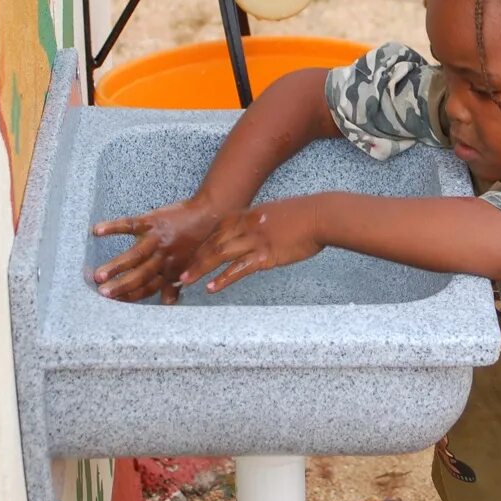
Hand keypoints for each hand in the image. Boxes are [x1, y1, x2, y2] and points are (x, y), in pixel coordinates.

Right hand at [92, 195, 225, 303]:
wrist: (212, 213)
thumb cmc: (200, 241)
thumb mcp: (191, 266)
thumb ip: (175, 284)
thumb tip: (168, 303)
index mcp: (170, 271)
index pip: (147, 288)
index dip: (130, 295)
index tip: (111, 301)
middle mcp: (163, 258)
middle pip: (140, 275)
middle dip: (121, 285)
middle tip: (102, 293)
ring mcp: (157, 239)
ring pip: (135, 256)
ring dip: (117, 265)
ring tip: (98, 274)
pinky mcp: (153, 221)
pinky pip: (130, 224)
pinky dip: (113, 227)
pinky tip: (96, 231)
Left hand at [178, 198, 324, 293]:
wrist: (320, 216)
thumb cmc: (305, 214)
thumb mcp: (276, 212)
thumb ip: (261, 222)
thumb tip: (256, 231)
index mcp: (248, 215)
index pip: (216, 230)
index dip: (201, 244)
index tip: (191, 255)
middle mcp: (246, 226)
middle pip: (212, 242)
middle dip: (194, 257)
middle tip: (179, 271)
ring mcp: (255, 241)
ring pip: (219, 254)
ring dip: (200, 268)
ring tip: (186, 280)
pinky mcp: (266, 255)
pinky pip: (239, 269)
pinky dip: (223, 279)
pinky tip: (212, 288)